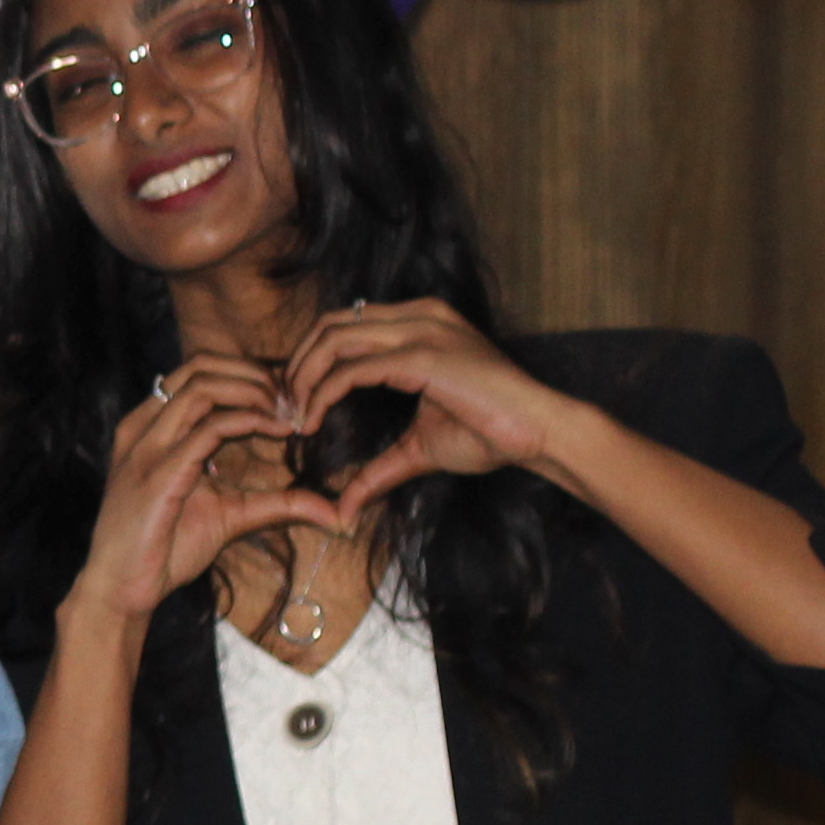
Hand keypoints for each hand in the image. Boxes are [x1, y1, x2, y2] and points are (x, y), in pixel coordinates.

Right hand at [68, 356, 339, 629]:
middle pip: (199, 365)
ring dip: (255, 391)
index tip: (289, 399)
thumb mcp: (230, 516)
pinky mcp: (158, 472)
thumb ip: (277, 504)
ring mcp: (146, 447)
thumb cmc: (164, 550)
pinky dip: (250, 421)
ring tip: (289, 413)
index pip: (198, 372)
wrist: (120, 588)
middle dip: (255, 373)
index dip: (248, 374)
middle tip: (295, 400)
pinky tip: (279, 431)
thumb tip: (336, 514)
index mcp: (149, 428)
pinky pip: (208, 428)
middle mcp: (142, 427)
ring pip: (202, 385)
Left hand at [285, 299, 580, 520]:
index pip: (344, 325)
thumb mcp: (420, 448)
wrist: (541, 432)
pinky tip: (314, 420)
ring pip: (332, 339)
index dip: (310, 359)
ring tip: (294, 417)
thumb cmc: (492, 433)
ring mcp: (421, 330)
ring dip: (302, 379)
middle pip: (328, 325)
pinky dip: (323, 393)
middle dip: (296, 366)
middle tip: (283, 409)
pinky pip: (351, 368)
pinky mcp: (423, 355)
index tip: (294, 403)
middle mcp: (418, 316)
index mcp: (419, 322)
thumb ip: (379, 469)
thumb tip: (345, 508)